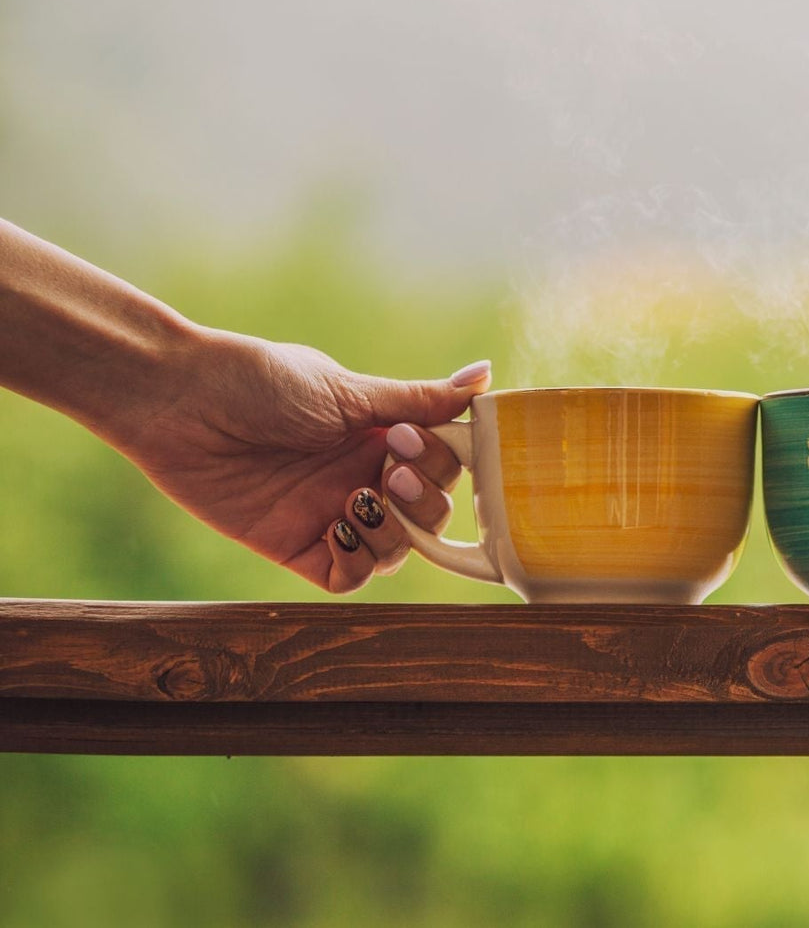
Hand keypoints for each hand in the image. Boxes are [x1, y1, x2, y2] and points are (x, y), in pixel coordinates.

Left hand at [121, 329, 487, 592]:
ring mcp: (331, 513)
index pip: (441, 466)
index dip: (438, 462)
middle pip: (429, 513)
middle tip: (387, 471)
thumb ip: (418, 399)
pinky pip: (349, 576)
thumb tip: (486, 376)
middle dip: (423, 499)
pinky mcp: (295, 546)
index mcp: (380, 435)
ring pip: (397, 549)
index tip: (405, 438)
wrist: (179, 402)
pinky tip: (340, 530)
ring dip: (394, 531)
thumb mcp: (347, 391)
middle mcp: (363, 476)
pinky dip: (359, 562)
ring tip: (360, 499)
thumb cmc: (259, 380)